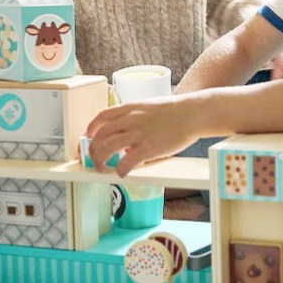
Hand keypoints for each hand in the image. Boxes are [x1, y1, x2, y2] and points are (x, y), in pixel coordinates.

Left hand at [86, 97, 201, 176]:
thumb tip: (130, 137)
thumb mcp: (150, 107)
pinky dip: (120, 170)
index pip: (102, 116)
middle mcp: (130, 120)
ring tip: (101, 168)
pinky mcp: (148, 148)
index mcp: (130, 108)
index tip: (89, 136)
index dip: (92, 128)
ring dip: (100, 160)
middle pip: (101, 135)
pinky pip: (126, 162)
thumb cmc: (177, 111)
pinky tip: (122, 174)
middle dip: (93, 148)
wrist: (193, 114)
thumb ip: (136, 119)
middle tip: (93, 158)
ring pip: (107, 147)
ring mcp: (138, 134)